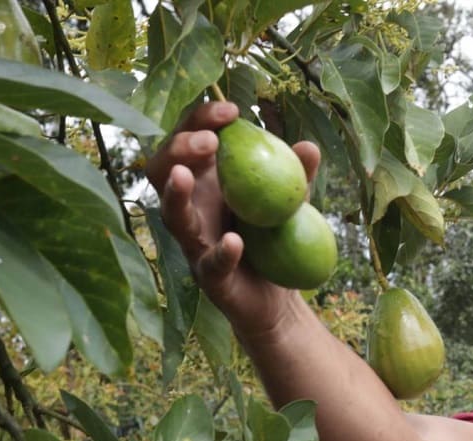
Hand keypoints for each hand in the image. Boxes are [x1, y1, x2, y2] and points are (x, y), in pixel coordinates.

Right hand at [145, 101, 322, 337]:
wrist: (279, 297)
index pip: (189, 140)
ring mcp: (194, 244)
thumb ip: (296, 177)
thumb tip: (309, 147)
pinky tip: (234, 241)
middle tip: (209, 141)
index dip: (201, 120)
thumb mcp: (289, 202)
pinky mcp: (208, 278)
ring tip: (185, 175)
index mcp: (206, 182)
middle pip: (163, 170)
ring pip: (172, 216)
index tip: (232, 111)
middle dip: (179, 148)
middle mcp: (191, 209)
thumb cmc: (276, 240)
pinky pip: (210, 264)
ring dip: (176, 194)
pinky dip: (221, 253)